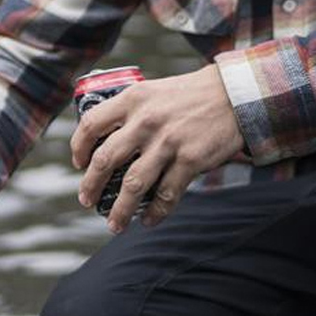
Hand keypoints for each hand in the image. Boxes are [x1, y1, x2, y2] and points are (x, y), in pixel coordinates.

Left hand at [71, 64, 244, 232]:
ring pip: (133, 185)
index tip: (79, 163)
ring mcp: (168, 142)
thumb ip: (129, 112)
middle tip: (86, 200)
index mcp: (133, 99)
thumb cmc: (190, 95)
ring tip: (114, 224)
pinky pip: (166, 194)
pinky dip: (155, 212)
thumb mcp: (153, 91)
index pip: (91, 124)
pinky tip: (148, 220)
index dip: (79, 148)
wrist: (236, 93)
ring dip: (120, 210)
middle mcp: (146, 120)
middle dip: (91, 186)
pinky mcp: (190, 159)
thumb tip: (102, 142)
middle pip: (105, 160)